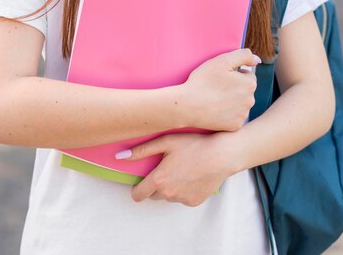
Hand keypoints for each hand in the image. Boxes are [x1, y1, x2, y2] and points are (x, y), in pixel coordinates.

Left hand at [122, 133, 238, 206]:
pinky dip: (183, 189)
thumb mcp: (166, 141)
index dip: (136, 189)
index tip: (140, 181)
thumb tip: (120, 157)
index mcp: (159, 180)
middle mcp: (169, 194)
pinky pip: (182, 197)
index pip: (138, 195)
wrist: (222, 155)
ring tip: (180, 168)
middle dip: (155, 184)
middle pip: (153, 195)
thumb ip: (142, 150)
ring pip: (168, 196)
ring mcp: (182, 199)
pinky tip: (191, 174)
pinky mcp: (194, 202)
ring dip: (170, 186)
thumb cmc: (194, 144)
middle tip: (164, 167)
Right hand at [181, 49, 258, 131]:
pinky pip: (234, 116)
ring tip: (214, 98)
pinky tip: (215, 109)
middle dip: (234, 87)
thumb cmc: (203, 81)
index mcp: (250, 84)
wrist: (188, 105)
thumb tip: (257, 60)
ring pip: (240, 103)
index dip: (233, 74)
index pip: (247, 74)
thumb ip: (243, 55)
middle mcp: (251, 101)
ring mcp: (243, 115)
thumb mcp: (222, 60)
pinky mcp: (235, 126)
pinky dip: (227, 113)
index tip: (221, 77)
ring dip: (231, 100)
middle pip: (245, 90)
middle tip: (216, 87)